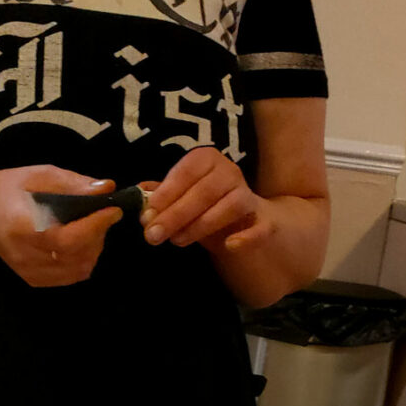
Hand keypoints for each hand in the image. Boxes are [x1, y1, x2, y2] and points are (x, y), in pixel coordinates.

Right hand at [0, 164, 120, 288]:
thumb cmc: (13, 189)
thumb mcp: (41, 175)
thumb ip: (74, 183)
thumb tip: (108, 188)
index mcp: (22, 226)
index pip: (66, 238)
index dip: (95, 227)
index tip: (112, 210)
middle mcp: (24, 255)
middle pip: (76, 256)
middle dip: (98, 235)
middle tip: (102, 216)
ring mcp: (28, 271)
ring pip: (78, 270)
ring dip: (93, 249)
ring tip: (91, 229)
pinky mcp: (33, 280)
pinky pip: (70, 277)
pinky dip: (83, 261)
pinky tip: (80, 244)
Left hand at [141, 147, 266, 253]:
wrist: (249, 220)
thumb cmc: (206, 206)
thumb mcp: (182, 197)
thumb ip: (161, 196)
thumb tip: (139, 197)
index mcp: (207, 159)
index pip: (185, 173)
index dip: (165, 194)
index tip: (147, 215)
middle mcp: (230, 172)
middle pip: (203, 191)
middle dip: (175, 215)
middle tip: (153, 235)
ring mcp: (249, 195)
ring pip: (228, 207)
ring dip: (200, 226)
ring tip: (177, 241)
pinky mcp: (265, 220)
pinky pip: (259, 227)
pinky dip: (246, 237)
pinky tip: (230, 245)